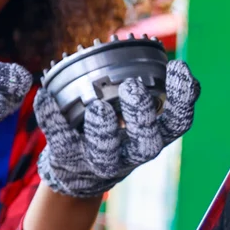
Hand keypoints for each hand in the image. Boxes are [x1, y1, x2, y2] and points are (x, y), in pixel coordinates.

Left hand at [35, 59, 199, 198]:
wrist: (78, 174)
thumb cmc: (115, 134)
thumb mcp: (138, 116)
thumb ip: (148, 90)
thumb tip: (156, 55)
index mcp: (154, 136)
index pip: (179, 122)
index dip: (184, 97)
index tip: (178, 65)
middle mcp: (132, 153)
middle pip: (147, 142)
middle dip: (141, 115)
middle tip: (132, 87)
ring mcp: (101, 161)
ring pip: (106, 152)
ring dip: (103, 130)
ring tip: (98, 108)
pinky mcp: (69, 159)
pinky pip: (60, 140)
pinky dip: (51, 117)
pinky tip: (44, 97)